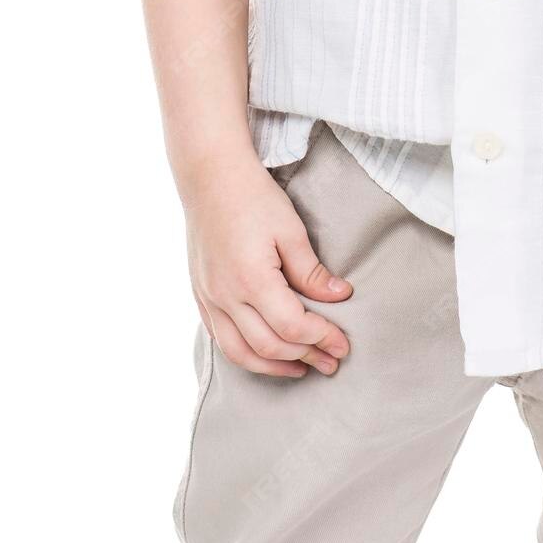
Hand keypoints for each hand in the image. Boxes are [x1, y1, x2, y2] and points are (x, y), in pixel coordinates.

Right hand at [184, 153, 353, 377]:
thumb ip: (312, 271)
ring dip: (273, 367)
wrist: (210, 175)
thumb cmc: (253, 196)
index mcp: (252, 279)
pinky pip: (220, 339)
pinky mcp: (200, 294)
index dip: (322, 338)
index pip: (292, 326)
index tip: (343, 345)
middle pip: (269, 346)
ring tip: (301, 368)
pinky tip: (264, 353)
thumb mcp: (290, 229)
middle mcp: (226, 295)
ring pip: (240, 353)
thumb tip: (340, 297)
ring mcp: (209, 298)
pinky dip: (245, 354)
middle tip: (331, 362)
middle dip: (305, 357)